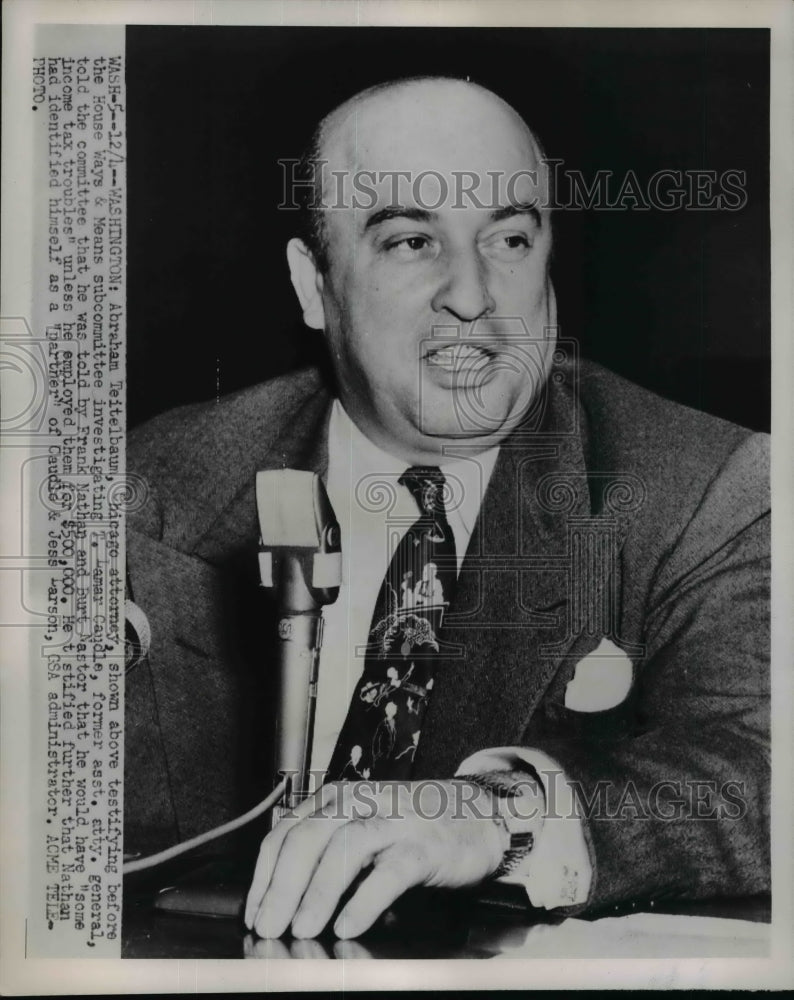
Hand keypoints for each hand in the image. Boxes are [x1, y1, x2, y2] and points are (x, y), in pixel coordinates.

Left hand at [244, 779, 507, 939]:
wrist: (475, 814)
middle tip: (268, 926)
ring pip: (344, 848)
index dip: (264, 876)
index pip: (286, 832)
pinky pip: (389, 872)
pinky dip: (365, 899)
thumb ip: (325, 852)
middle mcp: (359, 803)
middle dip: (281, 886)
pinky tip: (348, 923)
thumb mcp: (359, 826)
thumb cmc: (409, 827)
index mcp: (336, 799)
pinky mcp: (422, 847)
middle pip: (308, 839)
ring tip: (302, 927)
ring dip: (317, 891)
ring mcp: (392, 822)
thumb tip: (279, 900)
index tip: (254, 912)